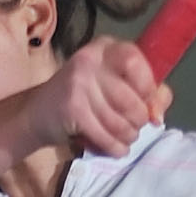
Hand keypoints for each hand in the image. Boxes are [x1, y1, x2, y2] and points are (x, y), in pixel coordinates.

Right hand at [39, 35, 173, 161]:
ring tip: (123, 138)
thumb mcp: (114, 85)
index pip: (135, 62)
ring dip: (128, 137)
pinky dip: (115, 148)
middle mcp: (90, 60)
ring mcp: (78, 84)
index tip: (149, 106)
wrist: (37, 113)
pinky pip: (106, 137)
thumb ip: (146, 92)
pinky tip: (115, 148)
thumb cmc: (85, 98)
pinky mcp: (72, 109)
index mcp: (106, 48)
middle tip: (133, 126)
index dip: (148, 89)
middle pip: (132, 99)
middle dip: (138, 121)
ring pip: (120, 122)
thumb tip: (157, 114)